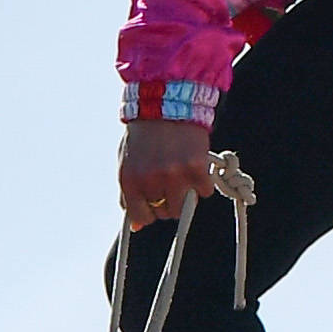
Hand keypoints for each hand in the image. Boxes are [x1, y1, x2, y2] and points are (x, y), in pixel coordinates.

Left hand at [117, 111, 216, 226]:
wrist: (166, 103)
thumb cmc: (144, 135)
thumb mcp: (128, 164)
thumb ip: (129, 196)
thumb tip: (136, 228)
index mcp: (131, 180)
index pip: (140, 217)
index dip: (149, 212)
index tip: (154, 202)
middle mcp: (152, 181)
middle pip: (165, 213)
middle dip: (167, 201)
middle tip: (169, 182)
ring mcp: (176, 175)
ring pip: (184, 206)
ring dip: (185, 194)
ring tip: (182, 175)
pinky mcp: (197, 169)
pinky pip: (204, 191)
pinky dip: (203, 182)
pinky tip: (195, 166)